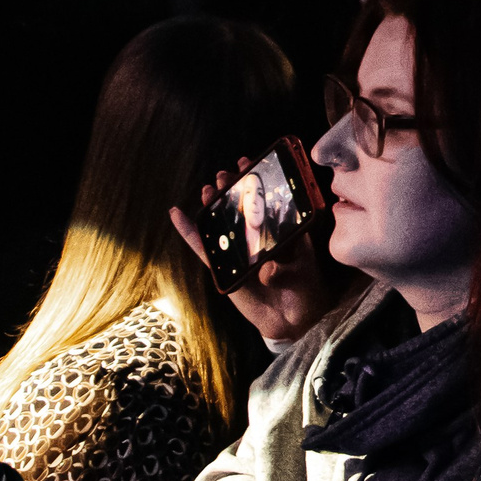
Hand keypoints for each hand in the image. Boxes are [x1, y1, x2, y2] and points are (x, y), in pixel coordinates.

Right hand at [169, 170, 341, 344]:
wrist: (290, 318)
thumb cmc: (303, 288)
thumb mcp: (299, 274)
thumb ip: (284, 271)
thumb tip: (268, 269)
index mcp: (281, 230)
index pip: (267, 199)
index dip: (257, 180)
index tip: (249, 162)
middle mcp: (258, 236)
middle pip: (241, 207)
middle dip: (232, 188)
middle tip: (225, 174)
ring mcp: (239, 250)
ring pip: (221, 223)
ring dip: (213, 205)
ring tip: (208, 189)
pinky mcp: (223, 268)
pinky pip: (203, 248)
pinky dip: (190, 232)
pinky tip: (177, 214)